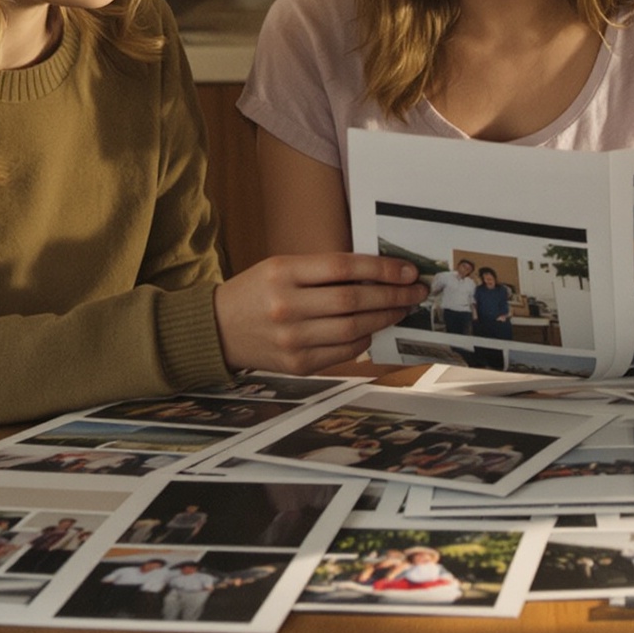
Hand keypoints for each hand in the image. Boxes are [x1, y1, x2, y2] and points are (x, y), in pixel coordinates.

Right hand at [213, 255, 424, 374]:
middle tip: (416, 292)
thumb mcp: (282, 267)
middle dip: (393, 296)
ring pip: (353, 329)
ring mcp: (291, 340)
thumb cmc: (256, 292)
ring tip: (401, 309)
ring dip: (385, 319)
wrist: (218, 330)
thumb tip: (379, 275)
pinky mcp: (297, 365)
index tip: (408, 270)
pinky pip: (343, 352)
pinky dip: (363, 339)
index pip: (343, 267)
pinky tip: (372, 329)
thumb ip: (324, 270)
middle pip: (354, 301)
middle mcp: (286, 307)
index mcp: (282, 273)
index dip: (382, 269)